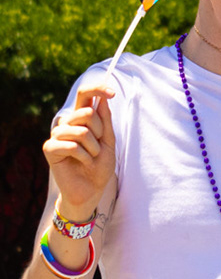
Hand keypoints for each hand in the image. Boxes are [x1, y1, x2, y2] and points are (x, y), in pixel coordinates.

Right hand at [44, 83, 116, 219]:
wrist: (91, 189)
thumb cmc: (100, 165)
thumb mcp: (108, 141)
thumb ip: (105, 121)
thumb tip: (102, 98)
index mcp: (81, 119)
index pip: (84, 95)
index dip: (97, 89)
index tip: (112, 92)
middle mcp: (67, 123)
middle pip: (87, 113)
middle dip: (100, 133)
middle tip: (98, 148)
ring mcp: (56, 135)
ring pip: (82, 131)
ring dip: (93, 148)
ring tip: (91, 158)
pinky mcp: (49, 148)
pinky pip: (72, 146)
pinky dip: (84, 157)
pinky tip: (82, 164)